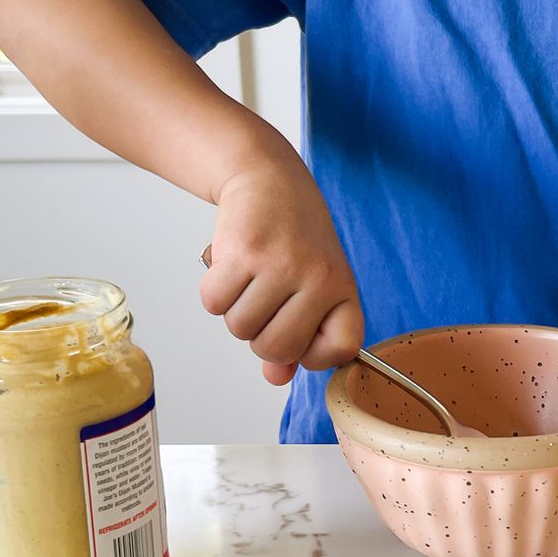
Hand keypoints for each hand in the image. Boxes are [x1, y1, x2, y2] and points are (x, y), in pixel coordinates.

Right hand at [198, 162, 363, 384]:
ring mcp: (281, 265)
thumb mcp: (311, 288)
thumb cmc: (293, 240)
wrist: (268, 179)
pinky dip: (214, 293)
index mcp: (343, 290)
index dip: (311, 353)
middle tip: (263, 301)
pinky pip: (215, 304)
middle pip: (275, 348)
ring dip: (235, 311)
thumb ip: (298, 339)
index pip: (340, 351)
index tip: (299, 332)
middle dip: (260, 335)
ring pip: (240, 329)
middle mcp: (318, 279)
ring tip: (248, 278)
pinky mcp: (243, 253)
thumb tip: (276, 377)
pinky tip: (230, 267)